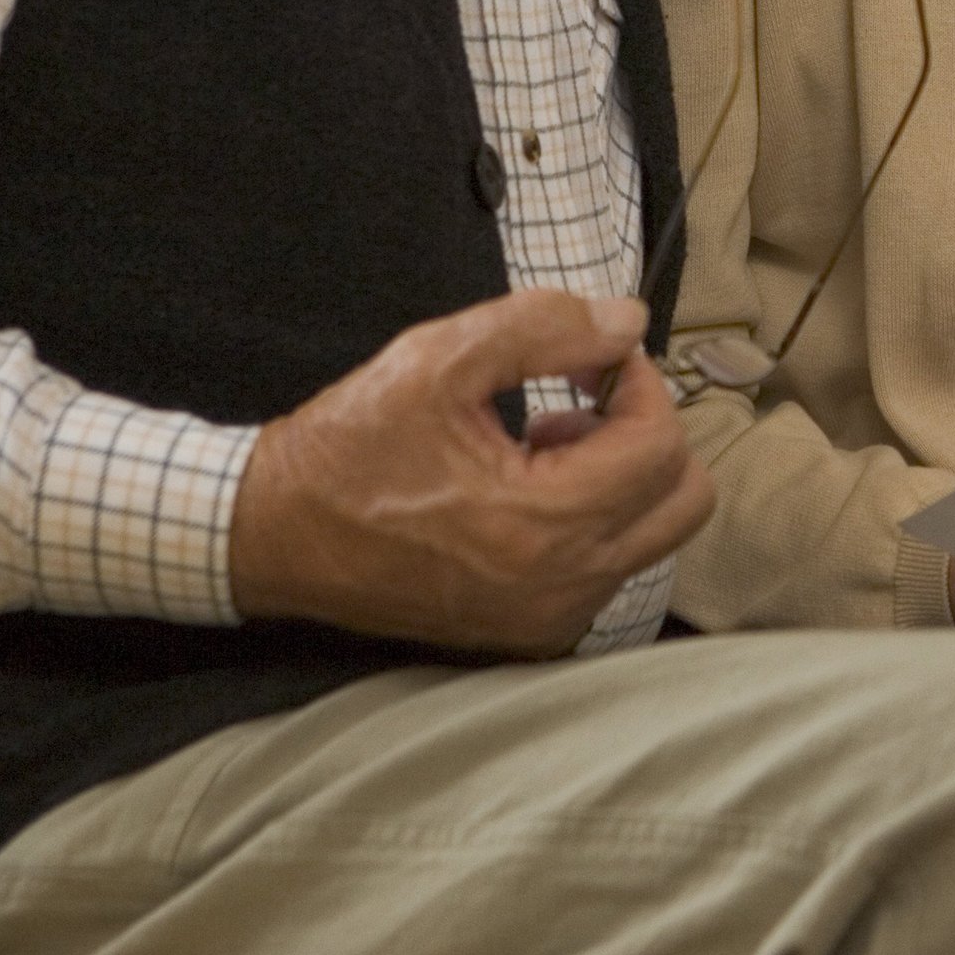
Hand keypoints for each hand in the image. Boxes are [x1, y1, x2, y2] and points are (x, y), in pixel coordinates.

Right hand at [227, 289, 714, 657]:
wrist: (270, 534)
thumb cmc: (349, 446)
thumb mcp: (437, 358)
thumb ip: (546, 327)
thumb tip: (630, 322)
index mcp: (542, 525)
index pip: (661, 444)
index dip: (635, 381)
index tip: (584, 357)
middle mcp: (560, 588)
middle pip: (684, 500)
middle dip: (643, 434)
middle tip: (571, 404)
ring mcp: (547, 620)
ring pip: (652, 535)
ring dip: (614, 477)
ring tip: (532, 446)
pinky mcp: (528, 633)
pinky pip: (608, 567)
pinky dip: (590, 520)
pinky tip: (519, 490)